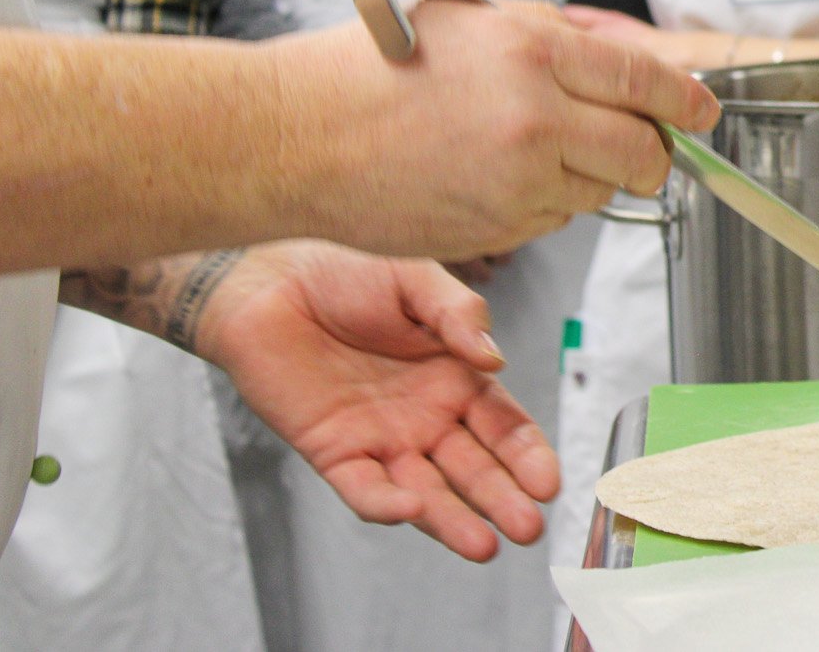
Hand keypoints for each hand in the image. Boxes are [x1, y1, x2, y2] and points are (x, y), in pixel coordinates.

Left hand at [194, 241, 558, 562]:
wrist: (270, 280)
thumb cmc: (345, 271)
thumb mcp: (416, 280)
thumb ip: (459, 313)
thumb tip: (493, 357)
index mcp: (456, 377)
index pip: (505, 427)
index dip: (528, 455)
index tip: (548, 482)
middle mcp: (426, 417)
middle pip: (474, 469)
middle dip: (503, 499)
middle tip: (528, 528)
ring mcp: (382, 439)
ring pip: (426, 491)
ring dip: (454, 520)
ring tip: (483, 546)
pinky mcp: (334, 452)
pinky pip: (363, 488)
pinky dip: (386, 504)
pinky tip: (410, 510)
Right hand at [274, 0, 718, 262]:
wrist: (295, 135)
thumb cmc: (367, 68)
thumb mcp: (469, 17)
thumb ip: (547, 33)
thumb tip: (608, 56)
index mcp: (534, 52)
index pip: (646, 81)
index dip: (686, 101)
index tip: (702, 111)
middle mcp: (536, 117)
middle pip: (641, 149)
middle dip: (655, 153)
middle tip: (648, 148)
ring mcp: (518, 180)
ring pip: (599, 190)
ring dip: (590, 176)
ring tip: (536, 151)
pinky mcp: (497, 228)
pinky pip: (553, 220)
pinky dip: (545, 203)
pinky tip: (498, 178)